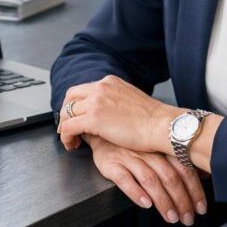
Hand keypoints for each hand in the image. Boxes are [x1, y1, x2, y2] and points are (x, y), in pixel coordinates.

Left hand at [58, 75, 178, 152]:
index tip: (76, 116)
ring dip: (65, 127)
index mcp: (110, 82)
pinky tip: (72, 144)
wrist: (162, 126)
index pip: (83, 90)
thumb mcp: (131, 99)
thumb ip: (116, 101)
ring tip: (70, 139)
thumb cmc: (153, 120)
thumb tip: (107, 113)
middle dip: (65, 113)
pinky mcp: (93, 119)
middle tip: (66, 127)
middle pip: (70, 97)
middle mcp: (101, 88)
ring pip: (66, 112)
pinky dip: (66, 136)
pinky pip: (68, 127)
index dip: (76, 104)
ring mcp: (96, 102)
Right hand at [84, 134, 207, 225]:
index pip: (184, 168)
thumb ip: (174, 160)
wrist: (101, 130)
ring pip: (150, 179)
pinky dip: (136, 192)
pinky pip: (124, 178)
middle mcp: (148, 151)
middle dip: (181, 200)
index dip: (194, 189)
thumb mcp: (155, 146)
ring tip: (170, 216)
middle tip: (187, 218)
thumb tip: (202, 179)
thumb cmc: (131, 142)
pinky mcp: (111, 163)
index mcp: (161, 146)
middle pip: (170, 176)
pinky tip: (145, 203)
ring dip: (163, 201)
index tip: (200, 207)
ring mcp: (129, 156)